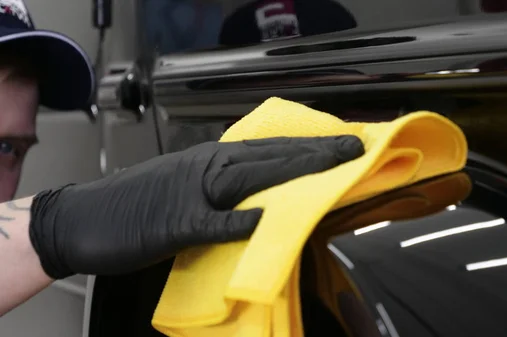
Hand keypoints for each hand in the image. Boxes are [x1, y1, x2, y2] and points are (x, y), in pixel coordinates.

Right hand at [28, 136, 363, 278]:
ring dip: (292, 172)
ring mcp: (190, 194)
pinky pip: (212, 222)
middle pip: (270, 156)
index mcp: (211, 159)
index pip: (271, 148)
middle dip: (316, 153)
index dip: (310, 147)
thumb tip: (267, 194)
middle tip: (354, 149)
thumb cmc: (137, 203)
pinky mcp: (173, 224)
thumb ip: (227, 188)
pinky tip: (263, 219)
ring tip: (331, 169)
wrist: (82, 218)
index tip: (343, 146)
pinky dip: (238, 221)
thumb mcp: (188, 187)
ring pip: (250, 177)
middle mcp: (206, 168)